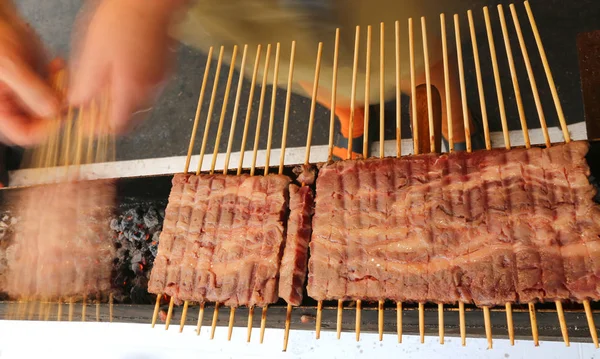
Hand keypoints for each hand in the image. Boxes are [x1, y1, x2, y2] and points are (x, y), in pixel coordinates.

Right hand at [0, 2, 60, 145]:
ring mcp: (31, 96)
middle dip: (57, 108)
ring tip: (58, 71)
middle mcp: (17, 107)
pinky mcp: (43, 84)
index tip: (60, 115)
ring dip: (62, 92)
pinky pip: (59, 90)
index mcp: (2, 110)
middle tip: (64, 92)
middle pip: (44, 122)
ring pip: (56, 107)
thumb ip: (30, 90)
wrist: (0, 22)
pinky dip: (62, 79)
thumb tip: (53, 112)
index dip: (45, 129)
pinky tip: (57, 64)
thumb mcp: (8, 66)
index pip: (25, 134)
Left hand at [69, 0, 184, 133]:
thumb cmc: (122, 20)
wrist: (150, 0)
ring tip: (105, 93)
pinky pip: (149, 87)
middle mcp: (151, 89)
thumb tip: (77, 103)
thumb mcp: (92, 53)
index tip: (88, 128)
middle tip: (94, 113)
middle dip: (113, 119)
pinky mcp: (165, 67)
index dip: (101, 130)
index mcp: (131, 89)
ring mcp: (161, 78)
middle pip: (132, 118)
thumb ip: (85, 84)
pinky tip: (122, 75)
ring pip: (142, 103)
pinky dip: (135, 90)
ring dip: (124, 104)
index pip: (117, 126)